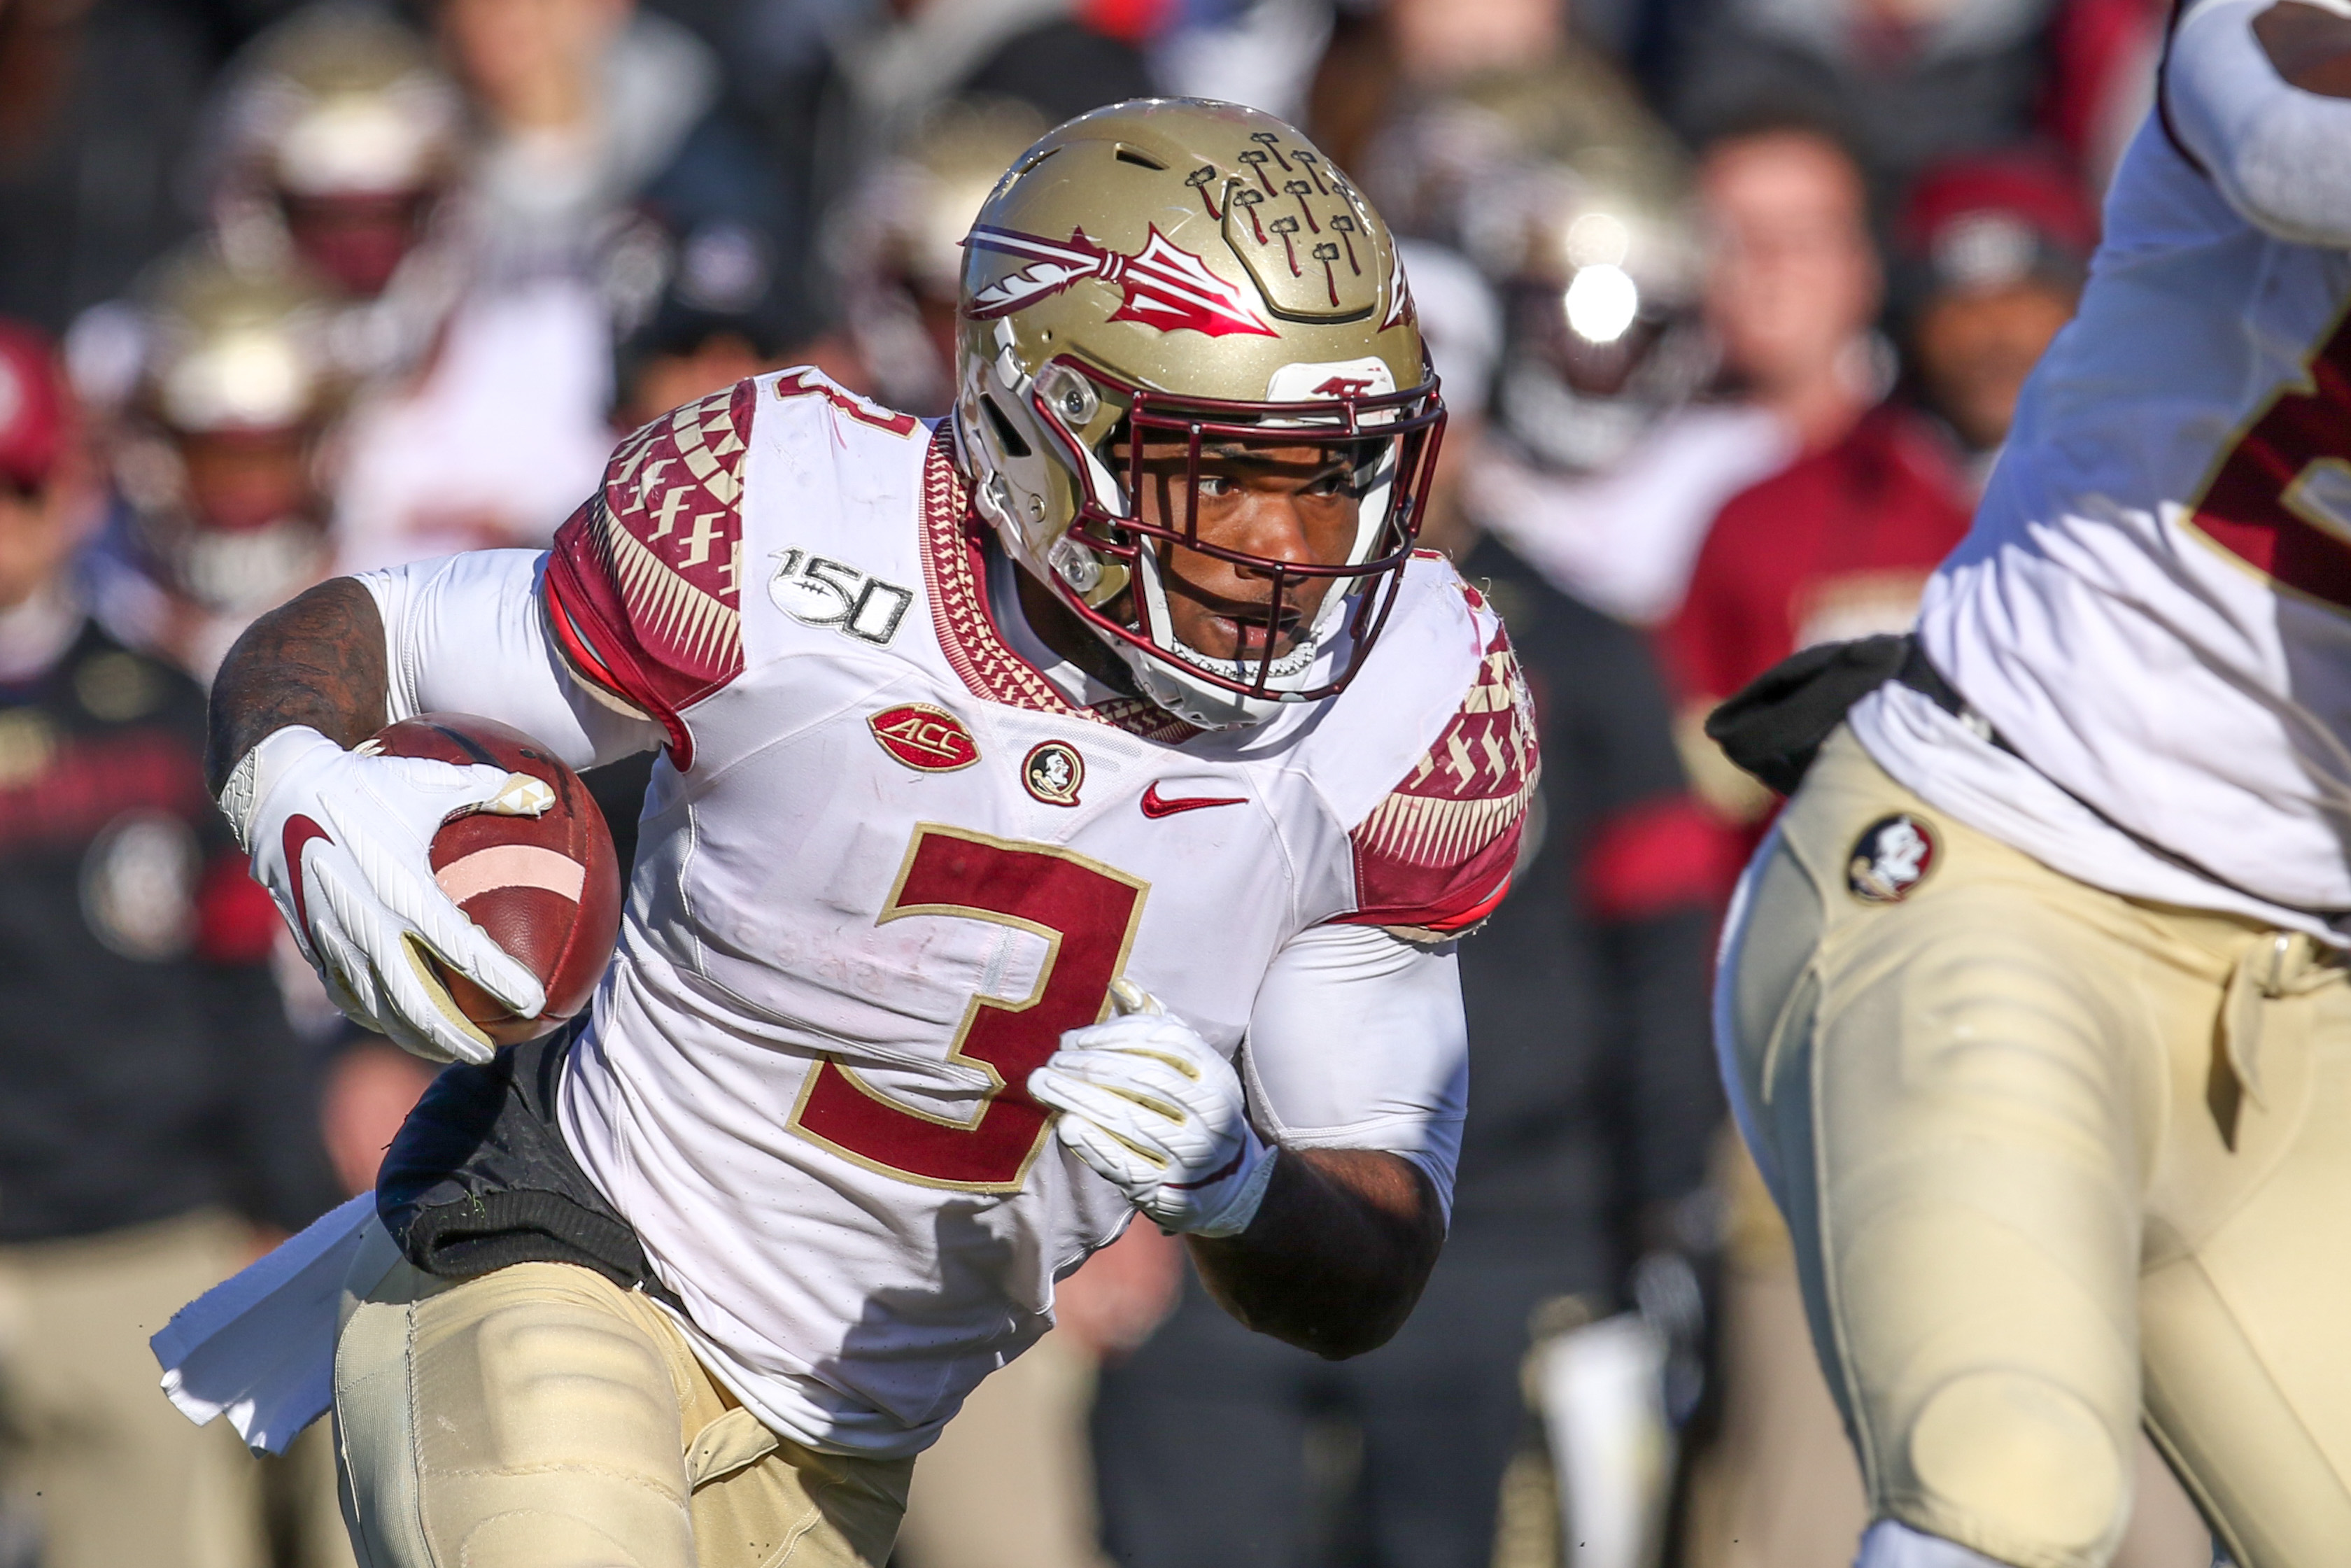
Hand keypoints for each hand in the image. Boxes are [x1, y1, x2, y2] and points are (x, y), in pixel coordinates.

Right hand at [225, 726, 548, 1064]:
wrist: (277, 793)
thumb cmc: (363, 784)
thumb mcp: (429, 780)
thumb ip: (491, 790)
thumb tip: (546, 795)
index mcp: (403, 890)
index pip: (462, 949)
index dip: (499, 980)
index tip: (533, 1002)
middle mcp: (367, 923)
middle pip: (416, 1002)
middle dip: (453, 1035)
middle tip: (488, 1052)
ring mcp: (334, 939)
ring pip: (378, 1008)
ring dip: (413, 1037)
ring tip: (447, 1051)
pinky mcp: (310, 943)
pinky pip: (345, 994)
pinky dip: (374, 1016)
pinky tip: (397, 1024)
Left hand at [1028, 982, 1276, 1237]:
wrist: (1222, 1184)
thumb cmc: (1188, 1110)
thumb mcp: (1184, 1068)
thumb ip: (1153, 1025)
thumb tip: (1120, 985)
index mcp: (1215, 1075)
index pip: (1165, 1041)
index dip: (1115, 1035)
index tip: (1074, 1037)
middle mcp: (1210, 1112)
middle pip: (1142, 1077)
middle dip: (1090, 1065)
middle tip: (1052, 1060)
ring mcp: (1191, 1152)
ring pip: (1128, 1118)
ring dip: (1078, 1098)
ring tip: (1043, 1084)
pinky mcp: (1167, 1187)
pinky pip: (1125, 1162)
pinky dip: (1093, 1142)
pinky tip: (1065, 1124)